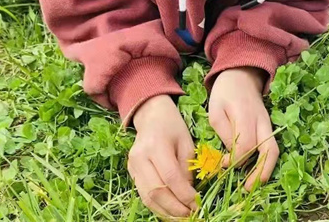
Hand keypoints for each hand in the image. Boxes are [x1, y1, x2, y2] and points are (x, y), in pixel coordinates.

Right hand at [129, 95, 197, 217]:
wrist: (151, 116)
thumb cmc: (172, 126)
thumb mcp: (186, 142)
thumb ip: (187, 168)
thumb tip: (188, 194)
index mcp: (156, 146)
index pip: (170, 177)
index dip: (184, 195)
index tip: (197, 204)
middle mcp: (140, 157)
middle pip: (156, 191)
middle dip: (175, 208)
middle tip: (191, 214)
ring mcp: (132, 166)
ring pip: (147, 197)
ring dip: (166, 211)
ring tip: (182, 217)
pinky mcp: (131, 173)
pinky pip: (143, 195)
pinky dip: (157, 207)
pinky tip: (170, 211)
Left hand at [208, 67, 279, 190]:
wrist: (242, 75)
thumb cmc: (225, 92)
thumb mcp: (215, 110)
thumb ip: (224, 133)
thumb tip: (232, 155)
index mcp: (247, 116)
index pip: (246, 146)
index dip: (236, 160)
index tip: (222, 164)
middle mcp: (262, 122)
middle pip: (269, 151)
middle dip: (260, 172)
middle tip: (248, 189)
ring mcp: (268, 125)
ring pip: (274, 151)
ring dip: (266, 170)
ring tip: (253, 186)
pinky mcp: (268, 128)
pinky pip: (271, 147)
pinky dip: (265, 162)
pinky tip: (255, 173)